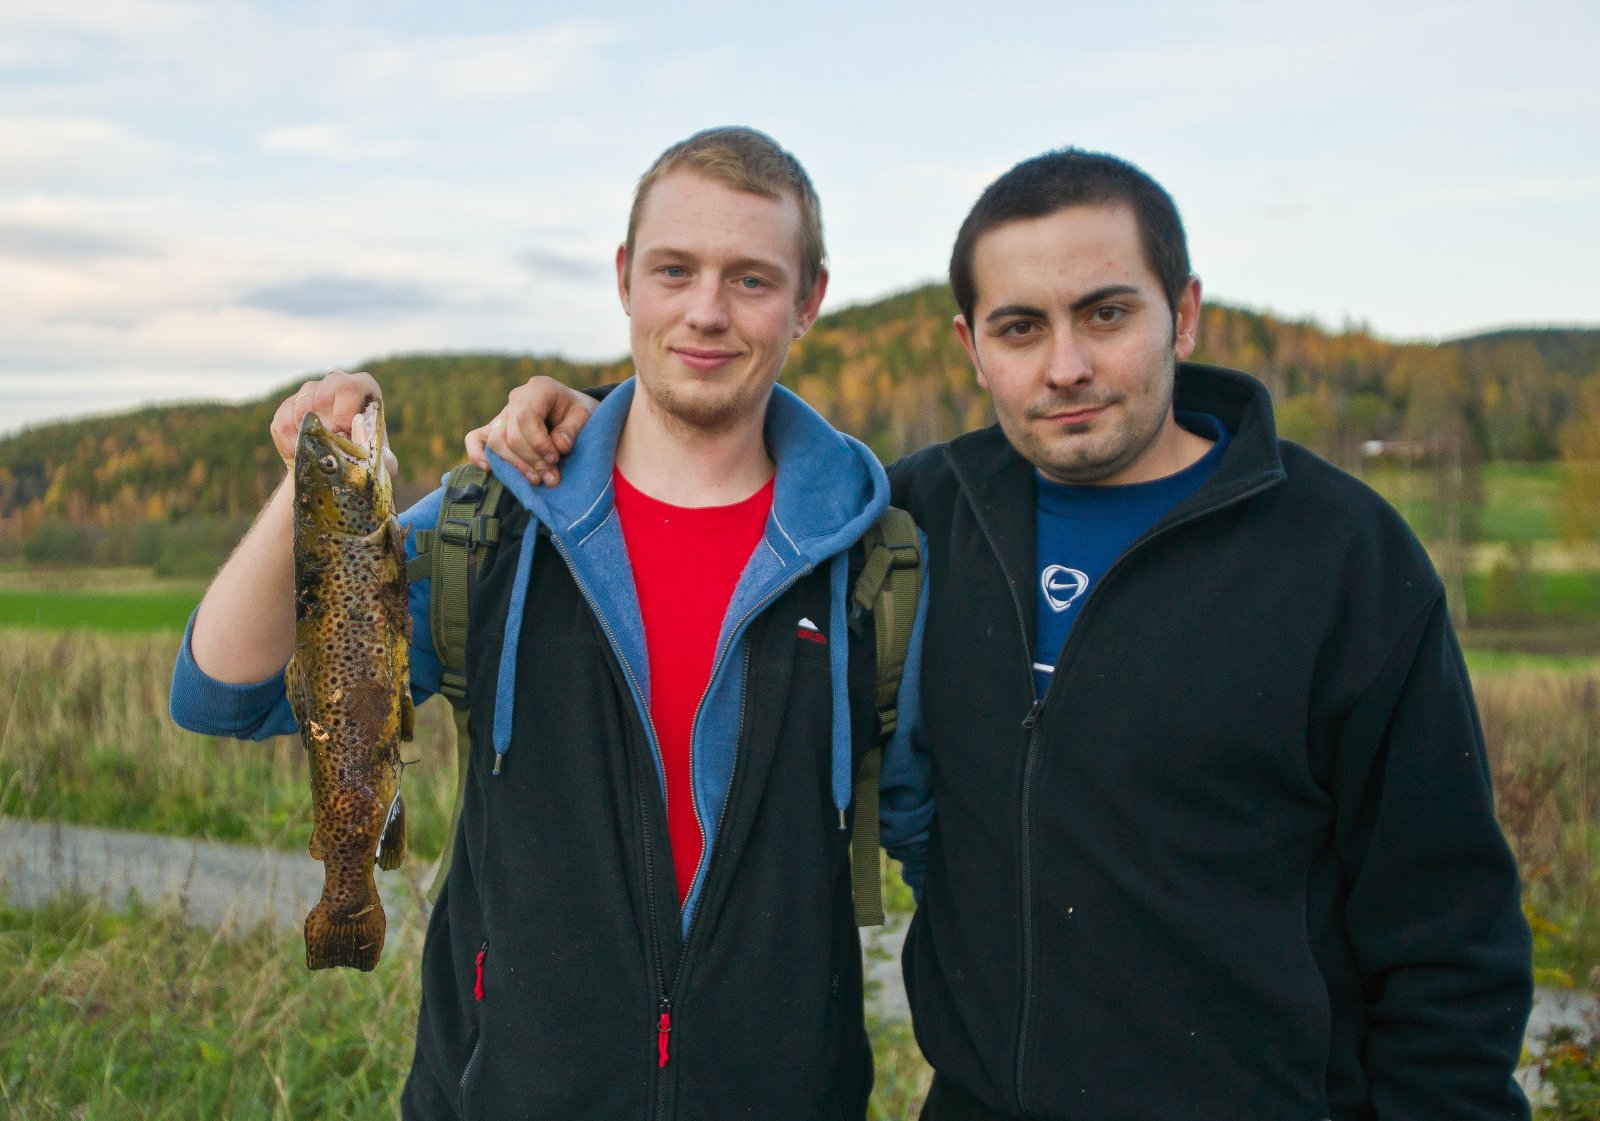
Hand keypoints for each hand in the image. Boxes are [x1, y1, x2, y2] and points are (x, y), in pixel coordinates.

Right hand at [270, 370, 397, 475]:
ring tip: (319, 453)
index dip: (344, 412)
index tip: (345, 434)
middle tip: (332, 447)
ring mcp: (309, 392)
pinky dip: (290, 442)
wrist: (332, 468)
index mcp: (362, 388)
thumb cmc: (363, 458)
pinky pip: (282, 420)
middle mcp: (335, 382)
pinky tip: (301, 454)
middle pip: (322, 395)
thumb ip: (385, 460)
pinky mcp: (288, 406)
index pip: (349, 387)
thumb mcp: (380, 462)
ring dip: (309, 436)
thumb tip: (376, 451)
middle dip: (326, 427)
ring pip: (301, 407)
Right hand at [466, 376, 596, 486]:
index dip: (538, 443)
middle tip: (551, 478)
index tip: (555, 459)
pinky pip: (475, 438)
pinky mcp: (495, 427)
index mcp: (538, 388)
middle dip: (531, 460)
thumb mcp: (585, 416)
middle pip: (510, 434)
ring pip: (496, 441)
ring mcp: (503, 413)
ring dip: (515, 465)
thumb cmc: (578, 414)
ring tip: (537, 480)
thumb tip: (559, 446)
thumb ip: (572, 429)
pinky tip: (488, 468)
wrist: (572, 411)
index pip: (525, 417)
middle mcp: (517, 398)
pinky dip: (477, 453)